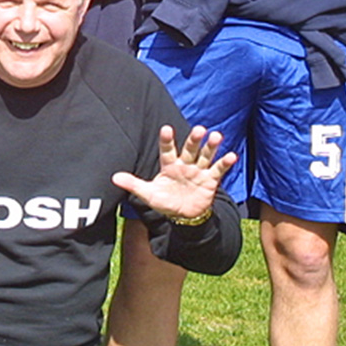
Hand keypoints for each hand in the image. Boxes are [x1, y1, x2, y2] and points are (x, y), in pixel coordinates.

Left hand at [112, 125, 236, 221]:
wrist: (184, 217)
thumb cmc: (165, 201)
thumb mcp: (149, 194)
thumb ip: (134, 184)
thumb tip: (114, 177)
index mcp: (169, 165)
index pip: (167, 150)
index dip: (167, 140)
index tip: (166, 128)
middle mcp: (185, 164)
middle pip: (190, 149)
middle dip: (194, 140)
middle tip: (199, 129)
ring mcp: (198, 171)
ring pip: (205, 155)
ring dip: (211, 146)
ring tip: (216, 136)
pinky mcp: (210, 180)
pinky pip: (218, 169)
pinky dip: (225, 162)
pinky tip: (231, 156)